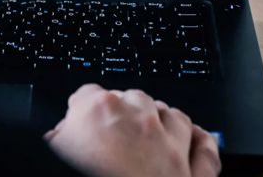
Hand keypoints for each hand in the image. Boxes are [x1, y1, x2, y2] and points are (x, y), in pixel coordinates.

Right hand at [44, 83, 220, 176]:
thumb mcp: (57, 158)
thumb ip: (59, 142)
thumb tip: (60, 138)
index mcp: (99, 112)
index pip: (87, 94)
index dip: (81, 112)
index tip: (76, 126)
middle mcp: (140, 121)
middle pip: (132, 98)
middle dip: (121, 112)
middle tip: (105, 137)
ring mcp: (172, 146)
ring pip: (172, 116)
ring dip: (161, 119)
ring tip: (147, 133)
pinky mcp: (196, 175)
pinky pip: (205, 150)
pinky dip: (201, 142)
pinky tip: (195, 139)